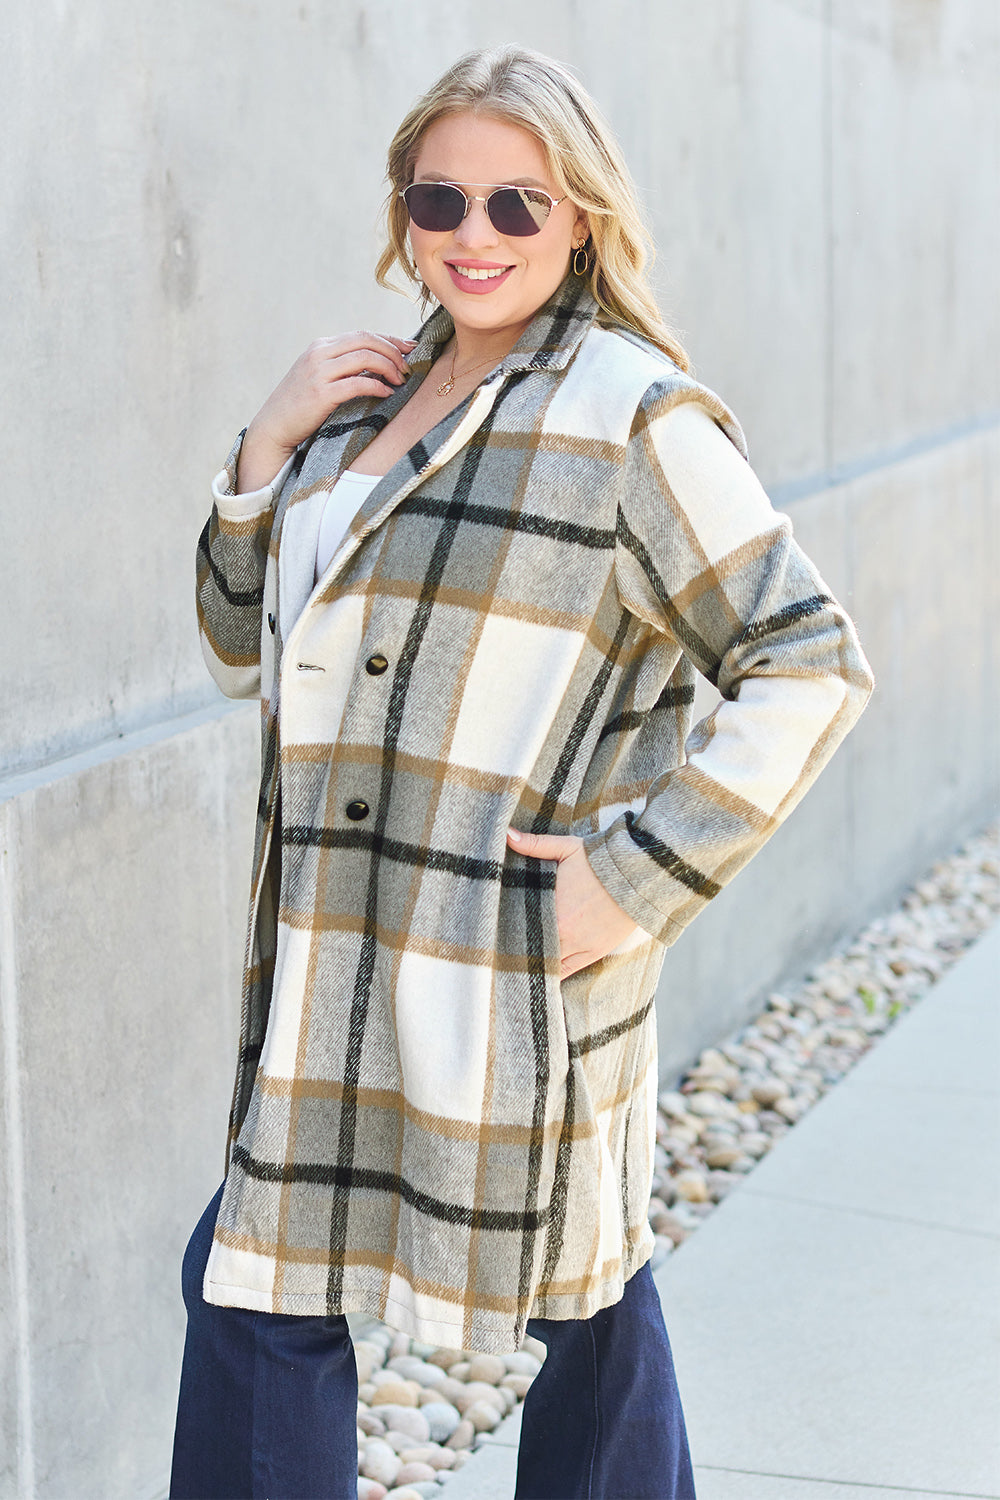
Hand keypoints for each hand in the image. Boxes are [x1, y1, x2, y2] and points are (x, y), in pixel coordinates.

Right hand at [236, 331, 416, 491]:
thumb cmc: (301, 405)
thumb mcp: (319, 377)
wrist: (274, 426)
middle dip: (393, 351)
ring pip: (364, 358)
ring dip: (389, 367)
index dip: (390, 339)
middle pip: (366, 340)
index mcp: (320, 346)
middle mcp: (319, 353)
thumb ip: (342, 367)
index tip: (411, 348)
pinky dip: (378, 387)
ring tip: (400, 380)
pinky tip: (388, 393)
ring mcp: (318, 372)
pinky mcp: (321, 393)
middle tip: (409, 367)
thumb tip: (378, 365)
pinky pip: (358, 384)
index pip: (362, 334)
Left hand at [506, 828, 638, 979]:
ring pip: (548, 964)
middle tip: (497, 952)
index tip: (492, 933)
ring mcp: (580, 946)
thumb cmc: (600, 860)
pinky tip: (540, 976)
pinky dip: (554, 975)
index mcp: (553, 910)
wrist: (638, 875)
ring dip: (534, 963)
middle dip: (516, 949)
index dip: (505, 932)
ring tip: (515, 966)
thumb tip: (507, 835)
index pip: (519, 927)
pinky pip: (568, 972)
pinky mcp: (594, 953)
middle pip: (531, 949)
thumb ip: (535, 844)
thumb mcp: (566, 848)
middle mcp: (564, 933)